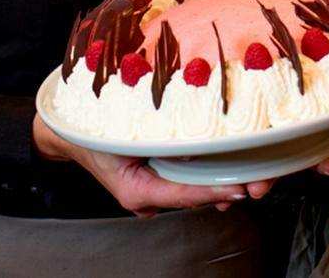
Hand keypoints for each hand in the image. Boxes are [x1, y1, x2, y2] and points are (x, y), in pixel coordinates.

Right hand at [33, 115, 271, 216]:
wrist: (72, 134)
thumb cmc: (93, 130)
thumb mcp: (122, 132)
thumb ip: (156, 140)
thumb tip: (193, 143)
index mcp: (137, 191)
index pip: (184, 194)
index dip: (214, 191)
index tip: (240, 189)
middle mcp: (147, 198)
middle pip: (193, 195)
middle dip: (224, 188)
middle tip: (256, 184)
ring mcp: (151, 192)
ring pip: (191, 189)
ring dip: (217, 180)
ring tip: (248, 175)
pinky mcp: (155, 181)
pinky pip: (183, 179)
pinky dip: (203, 172)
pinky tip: (226, 166)